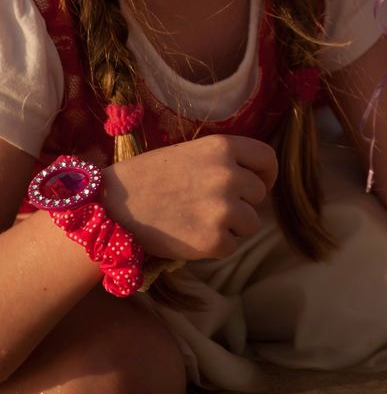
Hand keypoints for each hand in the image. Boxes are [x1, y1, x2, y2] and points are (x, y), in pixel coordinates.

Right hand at [102, 134, 277, 260]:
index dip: (266, 175)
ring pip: (250, 223)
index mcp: (223, 147)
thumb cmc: (147, 177)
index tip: (259, 184)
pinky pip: (231, 247)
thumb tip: (254, 181)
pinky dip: (215, 247)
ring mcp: (223, 209)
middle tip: (211, 206)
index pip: (267, 160)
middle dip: (241, 202)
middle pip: (258, 194)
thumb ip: (223, 162)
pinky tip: (189, 236)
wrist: (112, 206)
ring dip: (231, 226)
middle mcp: (229, 175)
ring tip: (199, 221)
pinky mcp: (214, 241)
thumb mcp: (190, 152)